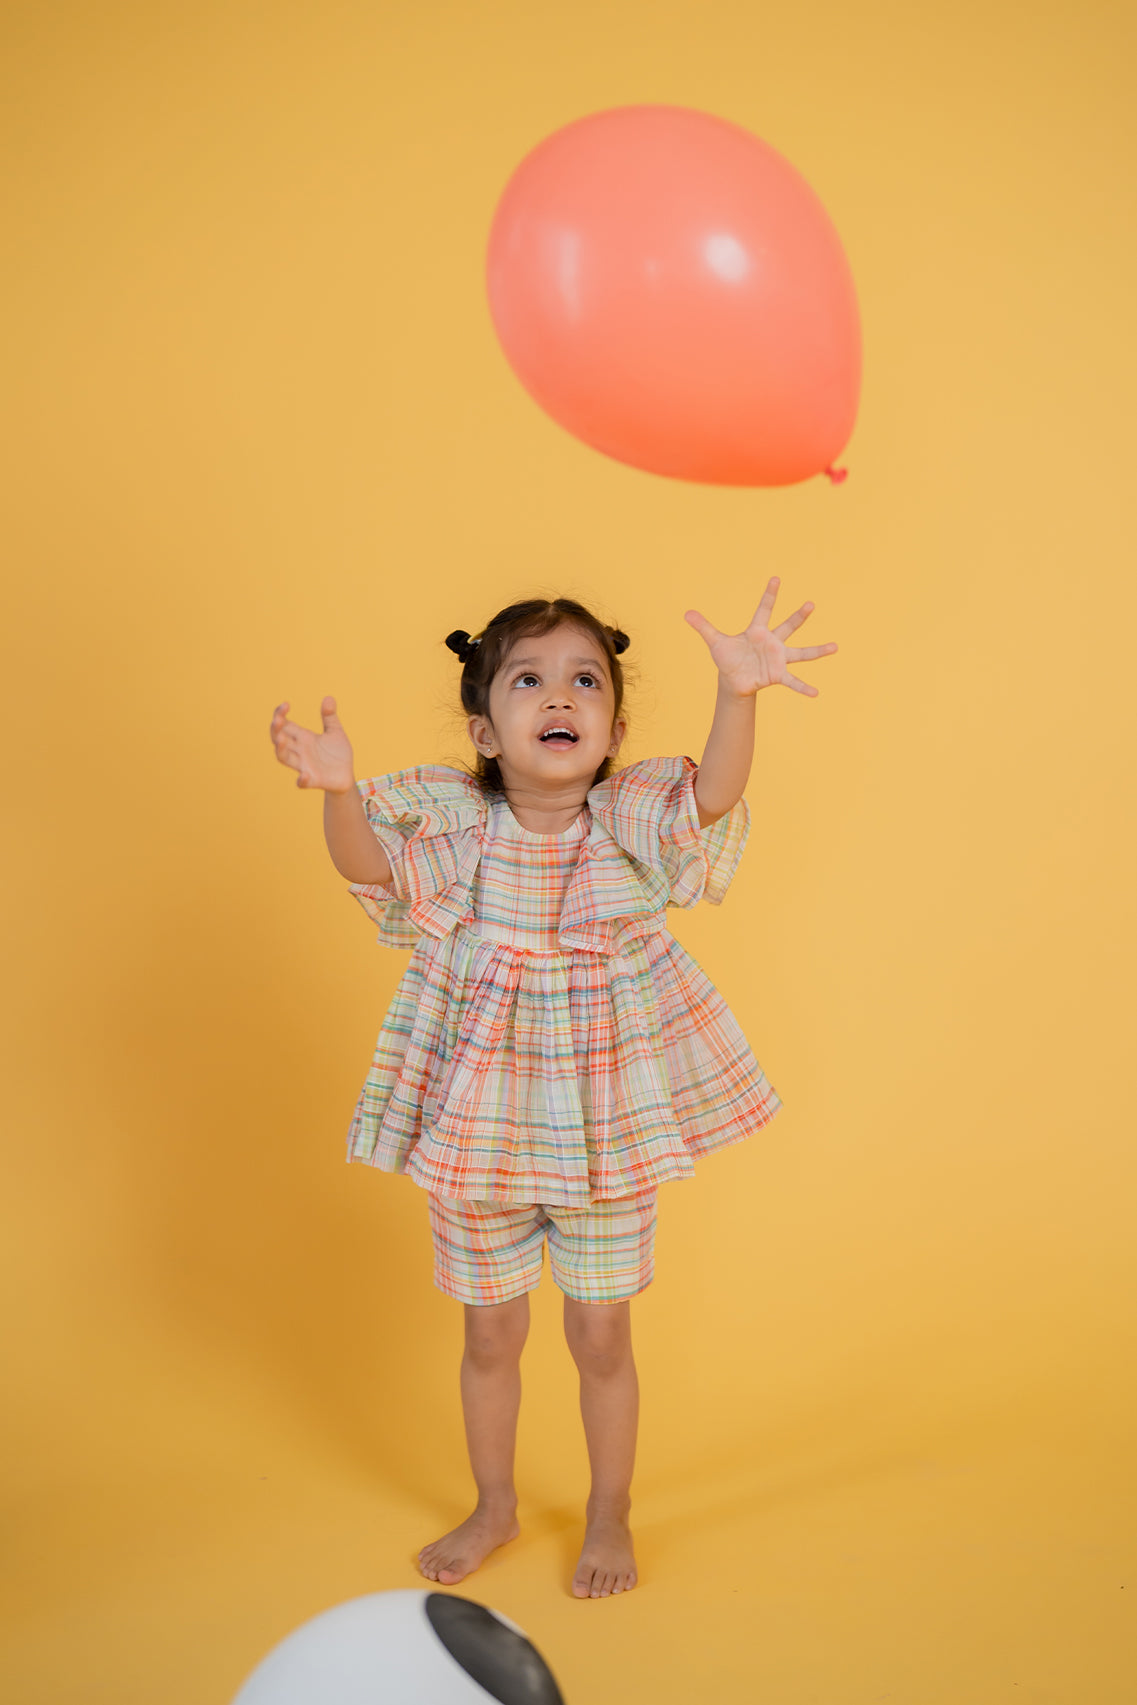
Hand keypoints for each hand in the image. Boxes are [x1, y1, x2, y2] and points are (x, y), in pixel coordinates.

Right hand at [270, 696, 355, 790]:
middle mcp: (299, 750)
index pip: (285, 724)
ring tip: (280, 739)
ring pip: (284, 758)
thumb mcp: (335, 732)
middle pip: (279, 739)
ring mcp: (304, 765)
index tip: (286, 704)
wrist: (347, 775)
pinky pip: (303, 782)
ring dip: (280, 749)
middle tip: (277, 720)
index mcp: (303, 737)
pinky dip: (301, 780)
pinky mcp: (313, 780)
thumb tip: (328, 698)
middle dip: (276, 729)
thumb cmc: (337, 753)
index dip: (280, 714)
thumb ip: (330, 717)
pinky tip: (303, 776)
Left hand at [684, 578, 837, 697]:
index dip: (769, 594)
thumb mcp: (715, 642)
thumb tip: (685, 613)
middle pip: (787, 626)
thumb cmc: (728, 658)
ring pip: (801, 653)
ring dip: (817, 651)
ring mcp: (778, 658)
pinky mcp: (777, 675)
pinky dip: (803, 687)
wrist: (733, 680)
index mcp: (757, 631)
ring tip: (835, 647)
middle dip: (798, 616)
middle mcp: (772, 642)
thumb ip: (703, 627)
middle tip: (810, 604)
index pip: (764, 609)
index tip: (776, 578)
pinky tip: (816, 693)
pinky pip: (793, 681)